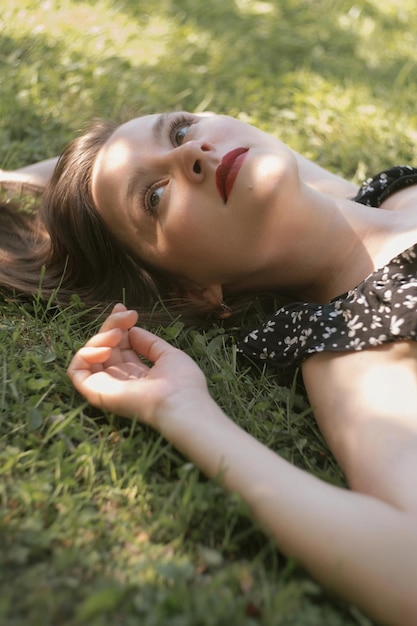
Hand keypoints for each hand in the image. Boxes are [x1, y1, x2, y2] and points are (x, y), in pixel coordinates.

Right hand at [67, 304, 207, 428]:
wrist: (180, 403)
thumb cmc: (182, 383)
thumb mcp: (168, 355)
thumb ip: (149, 343)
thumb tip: (131, 331)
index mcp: (137, 373)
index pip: (120, 346)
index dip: (118, 326)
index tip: (124, 309)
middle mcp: (120, 379)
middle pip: (105, 346)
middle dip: (111, 325)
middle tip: (126, 315)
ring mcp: (106, 386)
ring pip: (89, 355)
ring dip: (100, 337)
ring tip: (118, 334)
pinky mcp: (95, 392)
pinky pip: (76, 371)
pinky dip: (84, 354)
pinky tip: (105, 349)